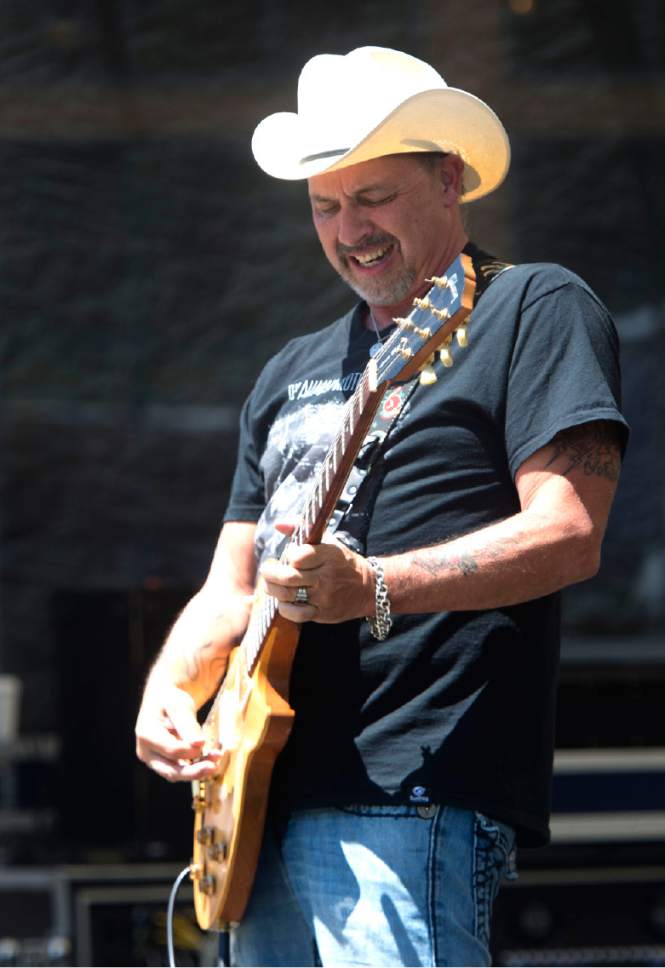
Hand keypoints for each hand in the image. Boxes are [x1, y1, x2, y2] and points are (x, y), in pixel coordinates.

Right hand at [135, 684, 221, 782]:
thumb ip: (187, 724)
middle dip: (193, 771)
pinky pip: (180, 771)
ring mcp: (154, 760)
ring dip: (197, 771)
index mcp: (146, 734)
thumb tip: (199, 743)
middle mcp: (146, 751)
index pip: (171, 750)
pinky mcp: (164, 764)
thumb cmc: (170, 700)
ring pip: (175, 774)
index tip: (205, 742)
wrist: (163, 701)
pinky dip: (195, 768)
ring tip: (215, 762)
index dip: (190, 750)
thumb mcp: (178, 705)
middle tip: (214, 766)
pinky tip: (211, 760)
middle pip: (170, 770)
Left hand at [260, 522, 374, 623]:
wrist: (368, 588)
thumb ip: (301, 529)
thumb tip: (278, 525)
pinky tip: (284, 602)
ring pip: (289, 595)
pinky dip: (284, 609)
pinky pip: (297, 614)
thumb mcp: (328, 541)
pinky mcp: (322, 613)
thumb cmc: (342, 562)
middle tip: (266, 571)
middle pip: (288, 577)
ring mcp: (324, 596)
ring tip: (271, 585)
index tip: (287, 557)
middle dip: (270, 574)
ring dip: (273, 590)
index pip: (298, 556)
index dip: (287, 556)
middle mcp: (326, 576)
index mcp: (328, 555)